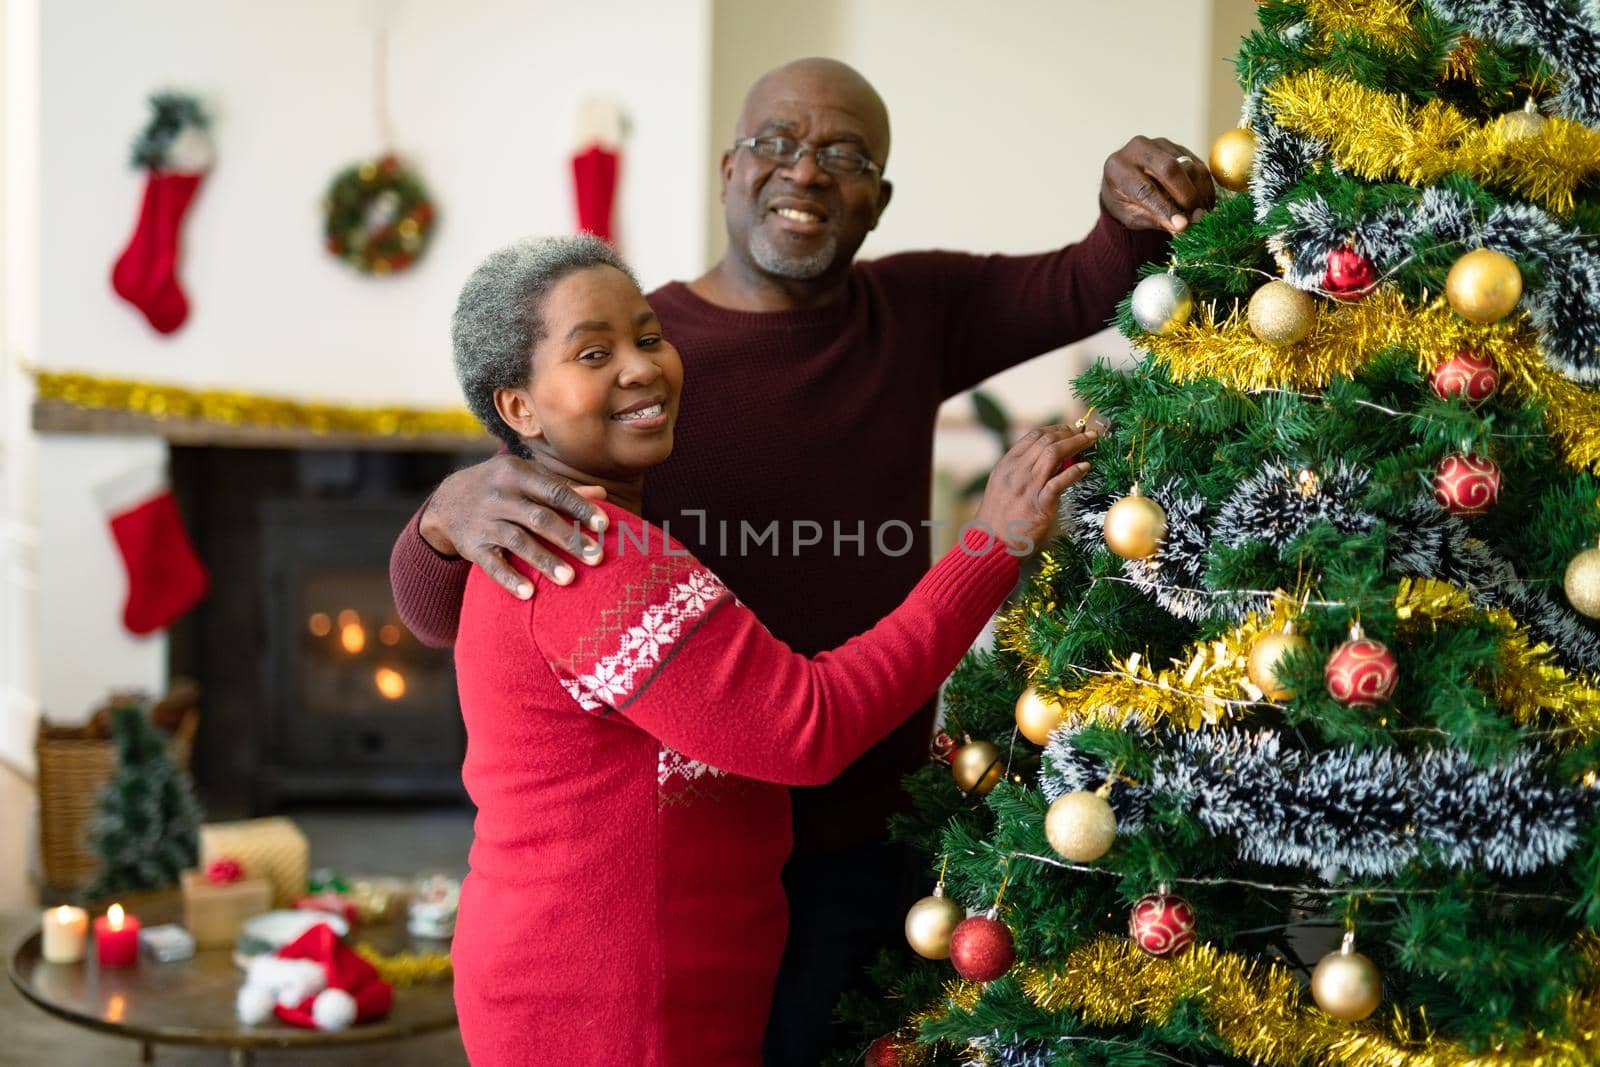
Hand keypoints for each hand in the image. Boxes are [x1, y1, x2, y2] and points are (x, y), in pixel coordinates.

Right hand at [418, 453, 608, 596]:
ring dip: (544, 560)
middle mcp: (499, 495)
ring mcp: (484, 521)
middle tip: (597, 558)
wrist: (448, 500)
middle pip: (539, 518)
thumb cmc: (501, 488)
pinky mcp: (472, 546)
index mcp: (517, 474)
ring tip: (569, 579)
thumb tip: (601, 493)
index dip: (580, 508)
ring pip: (517, 541)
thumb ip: (560, 487)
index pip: (554, 491)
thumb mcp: (525, 478)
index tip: (604, 525)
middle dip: (569, 538)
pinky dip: (509, 579)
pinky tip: (528, 594)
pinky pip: (491, 564)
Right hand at [973, 425, 1096, 555]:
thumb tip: (1045, 460)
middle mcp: (1016, 471)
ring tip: (1090, 441)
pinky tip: (1086, 467)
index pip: (1033, 436)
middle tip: (1084, 433)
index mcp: (1007, 465)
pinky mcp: (1040, 503)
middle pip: (1047, 440)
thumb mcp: (1002, 487)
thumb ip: (1019, 472)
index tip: (1069, 429)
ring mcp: (1028, 486)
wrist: (992, 544)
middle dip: (1069, 432)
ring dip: (1076, 443)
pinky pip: (1060, 481)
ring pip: (1054, 453)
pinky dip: (1075, 471)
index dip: (1055, 428)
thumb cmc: (999, 518)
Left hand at [1099, 135, 1215, 233]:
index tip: (1181, 225)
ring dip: (1199, 191)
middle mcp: (1137, 149)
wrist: (1123, 180)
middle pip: (1169, 169)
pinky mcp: (1176, 146)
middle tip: (1196, 217)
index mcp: (1117, 168)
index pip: (1144, 188)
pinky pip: (1196, 163)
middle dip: (1187, 196)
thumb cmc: (1124, 201)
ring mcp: (1158, 143)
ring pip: (1187, 165)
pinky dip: (1204, 184)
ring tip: (1201, 212)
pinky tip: (1205, 202)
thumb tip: (1181, 226)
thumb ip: (1153, 219)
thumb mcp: (1130, 215)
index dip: (1164, 208)